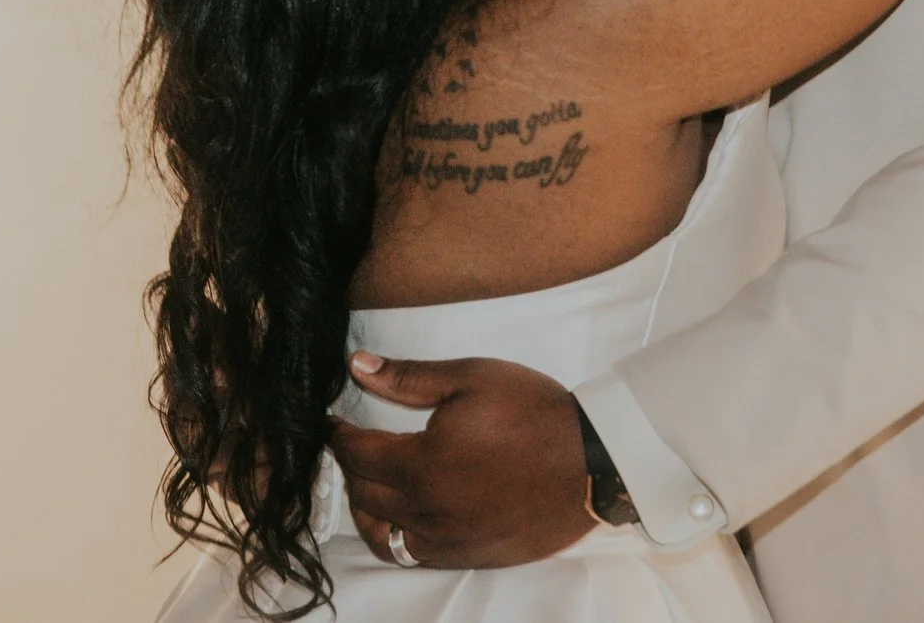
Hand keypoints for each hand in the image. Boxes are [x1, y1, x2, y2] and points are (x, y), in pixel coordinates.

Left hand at [328, 353, 594, 568]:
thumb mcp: (470, 378)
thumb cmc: (533, 411)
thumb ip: (408, 378)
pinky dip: (397, 537)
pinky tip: (403, 516)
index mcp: (423, 462)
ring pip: (382, 535)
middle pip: (364, 494)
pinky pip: (415, 556)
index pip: (357, 453)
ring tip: (368, 485)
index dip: (337, 435)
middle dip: (349, 468)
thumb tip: (358, 366)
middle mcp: (429, 509)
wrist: (592, 460)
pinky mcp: (470, 555)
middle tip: (349, 448)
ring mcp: (449, 539)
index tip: (330, 423)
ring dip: (366, 510)